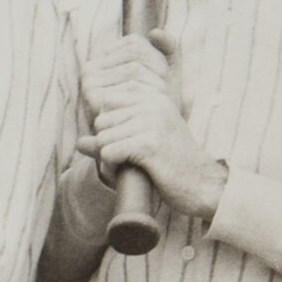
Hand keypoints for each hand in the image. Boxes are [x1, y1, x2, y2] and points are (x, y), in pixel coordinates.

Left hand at [78, 31, 226, 218]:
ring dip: (112, 158)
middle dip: (109, 144)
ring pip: (103, 138)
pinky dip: (114, 167)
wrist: (203, 185)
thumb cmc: (172, 165)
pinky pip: (108, 152)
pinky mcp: (149, 143)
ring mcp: (152, 122)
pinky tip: (133, 170)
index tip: (131, 143)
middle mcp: (153, 104)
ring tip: (135, 164)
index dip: (110, 129)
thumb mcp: (141, 144)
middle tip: (133, 158)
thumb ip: (110, 139)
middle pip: (101, 121)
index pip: (106, 104)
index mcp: (153, 97)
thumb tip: (78, 143)